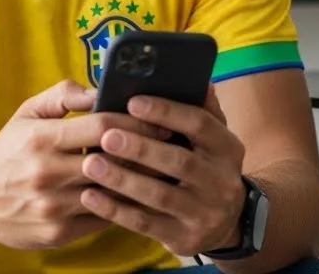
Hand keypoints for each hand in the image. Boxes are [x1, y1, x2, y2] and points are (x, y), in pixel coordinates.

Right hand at [0, 79, 172, 249]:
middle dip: (149, 151)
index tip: (161, 119)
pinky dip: (123, 205)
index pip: (103, 127)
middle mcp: (47, 174)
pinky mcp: (58, 232)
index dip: (137, 122)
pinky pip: (103, 217)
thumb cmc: (8, 150)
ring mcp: (53, 207)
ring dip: (142, 180)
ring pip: (112, 193)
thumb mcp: (27, 113)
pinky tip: (140, 193)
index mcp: (41, 139)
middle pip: (114, 161)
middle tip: (174, 143)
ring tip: (166, 168)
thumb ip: (63, 95)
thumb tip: (100, 88)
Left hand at [77, 86, 247, 257]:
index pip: (200, 124)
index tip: (132, 101)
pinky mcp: (183, 238)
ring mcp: (203, 213)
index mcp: (227, 148)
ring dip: (123, 179)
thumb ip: (204, 110)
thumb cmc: (207, 166)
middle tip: (106, 135)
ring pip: (159, 195)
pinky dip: (116, 210)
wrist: (228, 223)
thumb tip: (199, 80)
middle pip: (179, 161)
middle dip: (140, 147)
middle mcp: (221, 181)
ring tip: (90, 164)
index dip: (167, 112)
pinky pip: (145, 224)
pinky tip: (90, 196)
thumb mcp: (215, 139)